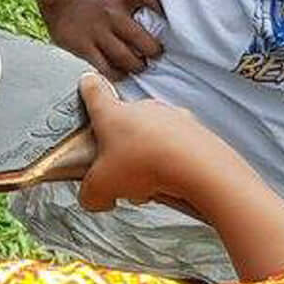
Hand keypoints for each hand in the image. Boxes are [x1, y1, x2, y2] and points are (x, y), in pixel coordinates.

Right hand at [40, 0, 165, 78]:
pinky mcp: (84, 47)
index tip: (167, 17)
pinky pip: (105, 67)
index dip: (158, 4)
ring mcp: (97, 32)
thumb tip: (167, 21)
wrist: (62, 5)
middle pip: (139, 37)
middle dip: (152, 51)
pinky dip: (117, 74)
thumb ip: (137, 5)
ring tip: (140, 66)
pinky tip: (122, 74)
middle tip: (155, 56)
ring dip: (137, 66)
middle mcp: (111, 14)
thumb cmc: (98, 7)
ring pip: (125, 56)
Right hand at [71, 77, 255, 216]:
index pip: (94, 91)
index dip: (88, 88)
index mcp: (112, 113)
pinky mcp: (194, 128)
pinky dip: (172, 160)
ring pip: (152, 133)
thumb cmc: (144, 165)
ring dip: (147, 155)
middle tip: (119, 169)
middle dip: (121, 144)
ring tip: (148, 183)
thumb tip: (94, 199)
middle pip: (125, 120)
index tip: (87, 84)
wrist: (196, 167)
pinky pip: (176, 143)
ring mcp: (171, 115)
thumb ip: (90, 193)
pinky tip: (171, 181)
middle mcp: (142, 108)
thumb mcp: (101, 188)